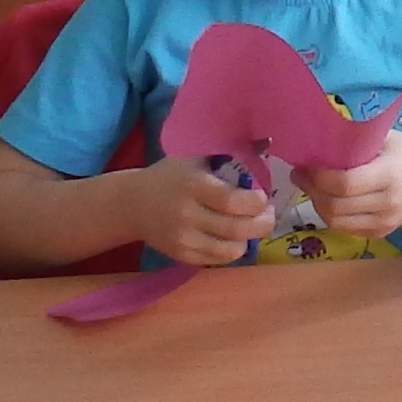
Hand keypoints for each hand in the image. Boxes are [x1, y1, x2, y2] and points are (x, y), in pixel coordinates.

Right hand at [118, 156, 276, 266]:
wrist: (133, 203)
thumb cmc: (170, 175)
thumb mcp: (194, 157)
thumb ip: (229, 151)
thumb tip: (268, 141)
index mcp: (192, 186)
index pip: (232, 201)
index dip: (255, 203)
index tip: (263, 197)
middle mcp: (186, 215)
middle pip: (235, 229)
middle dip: (261, 224)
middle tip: (268, 215)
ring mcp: (182, 239)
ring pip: (229, 250)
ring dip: (248, 240)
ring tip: (252, 227)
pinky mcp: (180, 256)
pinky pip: (216, 260)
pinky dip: (231, 251)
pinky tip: (233, 238)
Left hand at [296, 135, 401, 244]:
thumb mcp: (385, 137)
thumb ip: (354, 140)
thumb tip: (315, 138)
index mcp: (389, 175)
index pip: (345, 184)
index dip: (319, 177)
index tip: (306, 163)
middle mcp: (387, 203)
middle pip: (336, 205)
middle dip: (311, 190)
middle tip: (299, 173)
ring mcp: (385, 222)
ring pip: (336, 221)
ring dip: (317, 204)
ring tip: (310, 186)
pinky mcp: (381, 233)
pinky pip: (344, 228)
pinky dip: (329, 214)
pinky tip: (326, 198)